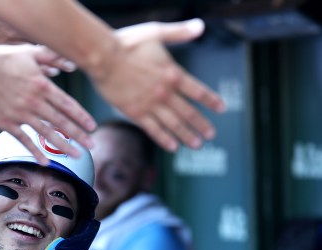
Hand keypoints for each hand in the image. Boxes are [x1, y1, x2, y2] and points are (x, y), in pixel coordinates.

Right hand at [0, 45, 94, 164]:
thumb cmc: (1, 58)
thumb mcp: (30, 53)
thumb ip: (52, 59)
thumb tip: (70, 66)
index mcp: (42, 86)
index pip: (68, 104)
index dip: (81, 117)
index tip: (92, 127)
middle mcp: (35, 102)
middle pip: (62, 122)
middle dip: (79, 135)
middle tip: (91, 146)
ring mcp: (20, 114)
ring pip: (47, 133)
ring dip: (63, 145)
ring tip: (76, 155)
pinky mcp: (6, 123)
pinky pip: (24, 140)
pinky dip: (35, 152)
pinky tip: (45, 162)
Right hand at [97, 19, 224, 151]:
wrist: (103, 58)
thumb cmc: (127, 43)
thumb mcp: (156, 32)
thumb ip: (179, 32)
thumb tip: (200, 26)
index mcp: (173, 74)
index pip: (198, 91)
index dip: (212, 100)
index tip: (222, 109)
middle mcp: (165, 92)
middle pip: (189, 112)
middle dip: (201, 125)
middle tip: (211, 135)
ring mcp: (150, 105)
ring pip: (173, 124)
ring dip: (187, 136)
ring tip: (197, 144)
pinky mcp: (135, 113)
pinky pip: (153, 130)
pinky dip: (164, 139)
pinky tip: (173, 147)